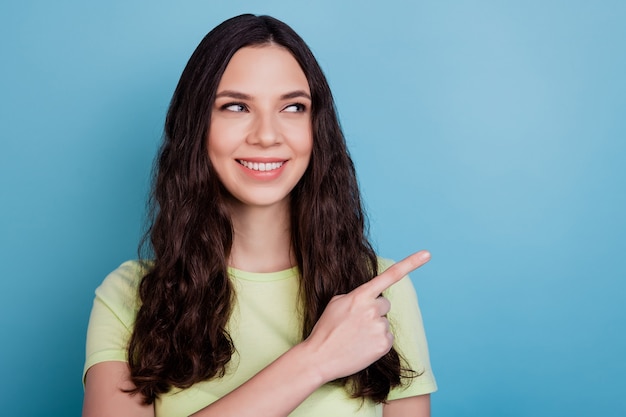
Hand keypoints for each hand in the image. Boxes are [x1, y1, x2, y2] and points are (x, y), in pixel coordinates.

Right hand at [302, 250, 430, 381]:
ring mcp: (379, 326)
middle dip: (374, 311)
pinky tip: (363, 346)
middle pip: (385, 304)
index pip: (389, 276)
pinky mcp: (384, 344)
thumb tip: (370, 298)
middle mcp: (373, 308)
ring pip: (385, 322)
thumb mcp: (336, 303)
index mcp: (360, 295)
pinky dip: (378, 342)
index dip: (410, 263)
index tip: (427, 254)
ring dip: (374, 327)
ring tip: (356, 336)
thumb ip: (356, 296)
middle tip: (356, 322)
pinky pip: (388, 337)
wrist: (320, 357)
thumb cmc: (326, 329)